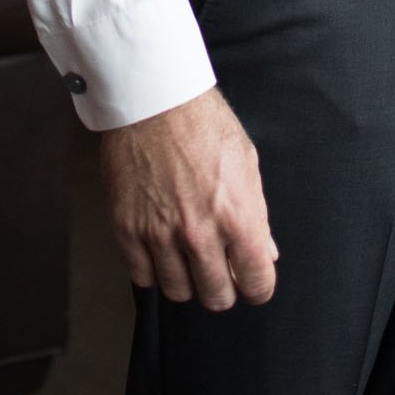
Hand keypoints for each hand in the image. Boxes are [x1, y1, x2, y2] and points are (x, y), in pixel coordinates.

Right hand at [99, 87, 277, 311]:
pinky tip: (160, 249)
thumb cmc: (204, 122)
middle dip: (223, 287)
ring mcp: (160, 233)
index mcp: (237, 216)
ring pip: (179, 292)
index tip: (251, 281)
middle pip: (216, 296)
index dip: (258, 286)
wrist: (153, 98)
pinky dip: (153, 270)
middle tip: (218, 269)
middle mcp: (199, 232)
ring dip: (187, 279)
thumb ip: (257, 213)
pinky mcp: (127, 228)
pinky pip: (142, 276)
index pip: (256, 282)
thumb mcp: (246, 161)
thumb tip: (267, 252)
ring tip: (186, 257)